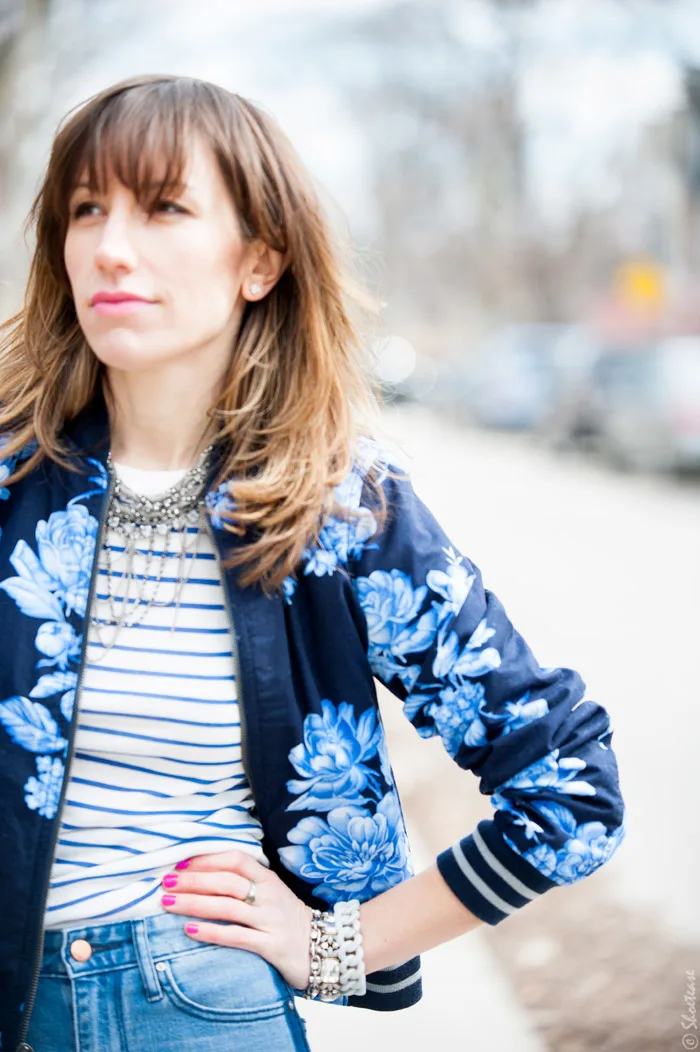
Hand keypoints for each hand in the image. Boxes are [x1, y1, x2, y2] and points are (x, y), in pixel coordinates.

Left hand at [160, 849, 313, 990]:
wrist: (326, 949)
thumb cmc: (288, 920)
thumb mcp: (272, 894)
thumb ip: (246, 884)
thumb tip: (205, 876)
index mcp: (269, 879)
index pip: (236, 860)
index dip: (208, 859)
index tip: (181, 864)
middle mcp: (270, 896)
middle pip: (227, 882)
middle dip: (193, 880)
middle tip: (166, 882)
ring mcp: (271, 920)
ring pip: (227, 907)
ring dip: (194, 903)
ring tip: (168, 902)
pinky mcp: (271, 946)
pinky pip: (237, 936)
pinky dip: (211, 932)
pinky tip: (189, 931)